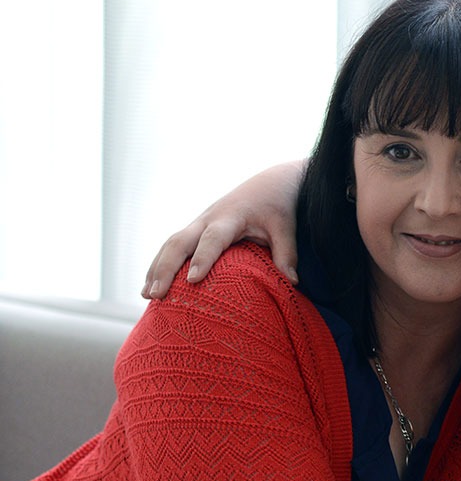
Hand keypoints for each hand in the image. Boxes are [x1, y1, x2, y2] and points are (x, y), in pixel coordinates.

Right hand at [141, 160, 303, 298]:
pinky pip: (171, 246)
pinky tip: (150, 286)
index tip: (194, 280)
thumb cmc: (278, 208)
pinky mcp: (195, 229)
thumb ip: (287, 254)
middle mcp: (209, 218)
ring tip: (147, 296)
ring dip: (156, 269)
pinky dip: (159, 265)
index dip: (203, 258)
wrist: (268, 184)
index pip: (214, 238)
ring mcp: (198, 223)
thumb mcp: (286, 228)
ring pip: (170, 244)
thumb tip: (293, 283)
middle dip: (166, 268)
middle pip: (180, 241)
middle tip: (157, 295)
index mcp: (231, 217)